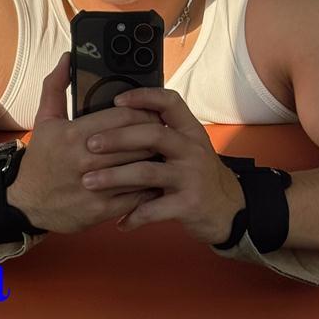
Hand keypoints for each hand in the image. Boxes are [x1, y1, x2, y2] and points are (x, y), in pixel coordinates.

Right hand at [6, 54, 167, 233]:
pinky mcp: (101, 209)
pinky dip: (150, 187)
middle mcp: (85, 159)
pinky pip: (136, 196)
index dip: (145, 112)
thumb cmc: (40, 160)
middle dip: (155, 136)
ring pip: (140, 168)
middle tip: (166, 133)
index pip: (123, 117)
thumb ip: (56, 87)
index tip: (154, 113)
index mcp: (74, 134)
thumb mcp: (45, 121)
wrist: (25, 203)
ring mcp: (95, 186)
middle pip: (137, 142)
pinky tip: (156, 180)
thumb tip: (68, 58)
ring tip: (166, 155)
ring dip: (156, 161)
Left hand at [79, 87, 245, 245]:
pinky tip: (119, 221)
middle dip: (118, 138)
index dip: (144, 97)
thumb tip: (120, 118)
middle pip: (153, 135)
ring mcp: (191, 177)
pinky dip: (134, 216)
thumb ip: (162, 134)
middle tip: (90, 144)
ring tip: (90, 182)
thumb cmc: (197, 176)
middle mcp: (192, 150)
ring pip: (147, 172)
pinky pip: (154, 209)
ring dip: (115, 177)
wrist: (228, 210)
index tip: (117, 100)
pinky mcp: (189, 204)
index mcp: (189, 131)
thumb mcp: (187, 148)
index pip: (170, 102)